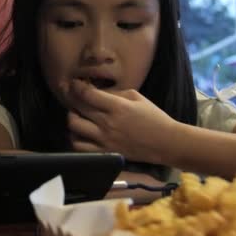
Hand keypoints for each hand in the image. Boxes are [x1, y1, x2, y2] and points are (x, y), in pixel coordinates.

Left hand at [65, 79, 179, 163]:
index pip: (87, 94)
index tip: (73, 83)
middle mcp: (107, 123)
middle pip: (77, 108)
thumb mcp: (136, 97)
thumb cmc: (153, 117)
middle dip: (69, 97)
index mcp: (117, 107)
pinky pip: (79, 146)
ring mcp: (104, 140)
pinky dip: (74, 137)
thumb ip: (114, 93)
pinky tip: (79, 132)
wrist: (166, 143)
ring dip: (71, 117)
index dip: (76, 87)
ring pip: (74, 127)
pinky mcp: (104, 152)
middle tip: (69, 93)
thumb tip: (95, 90)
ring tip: (76, 113)